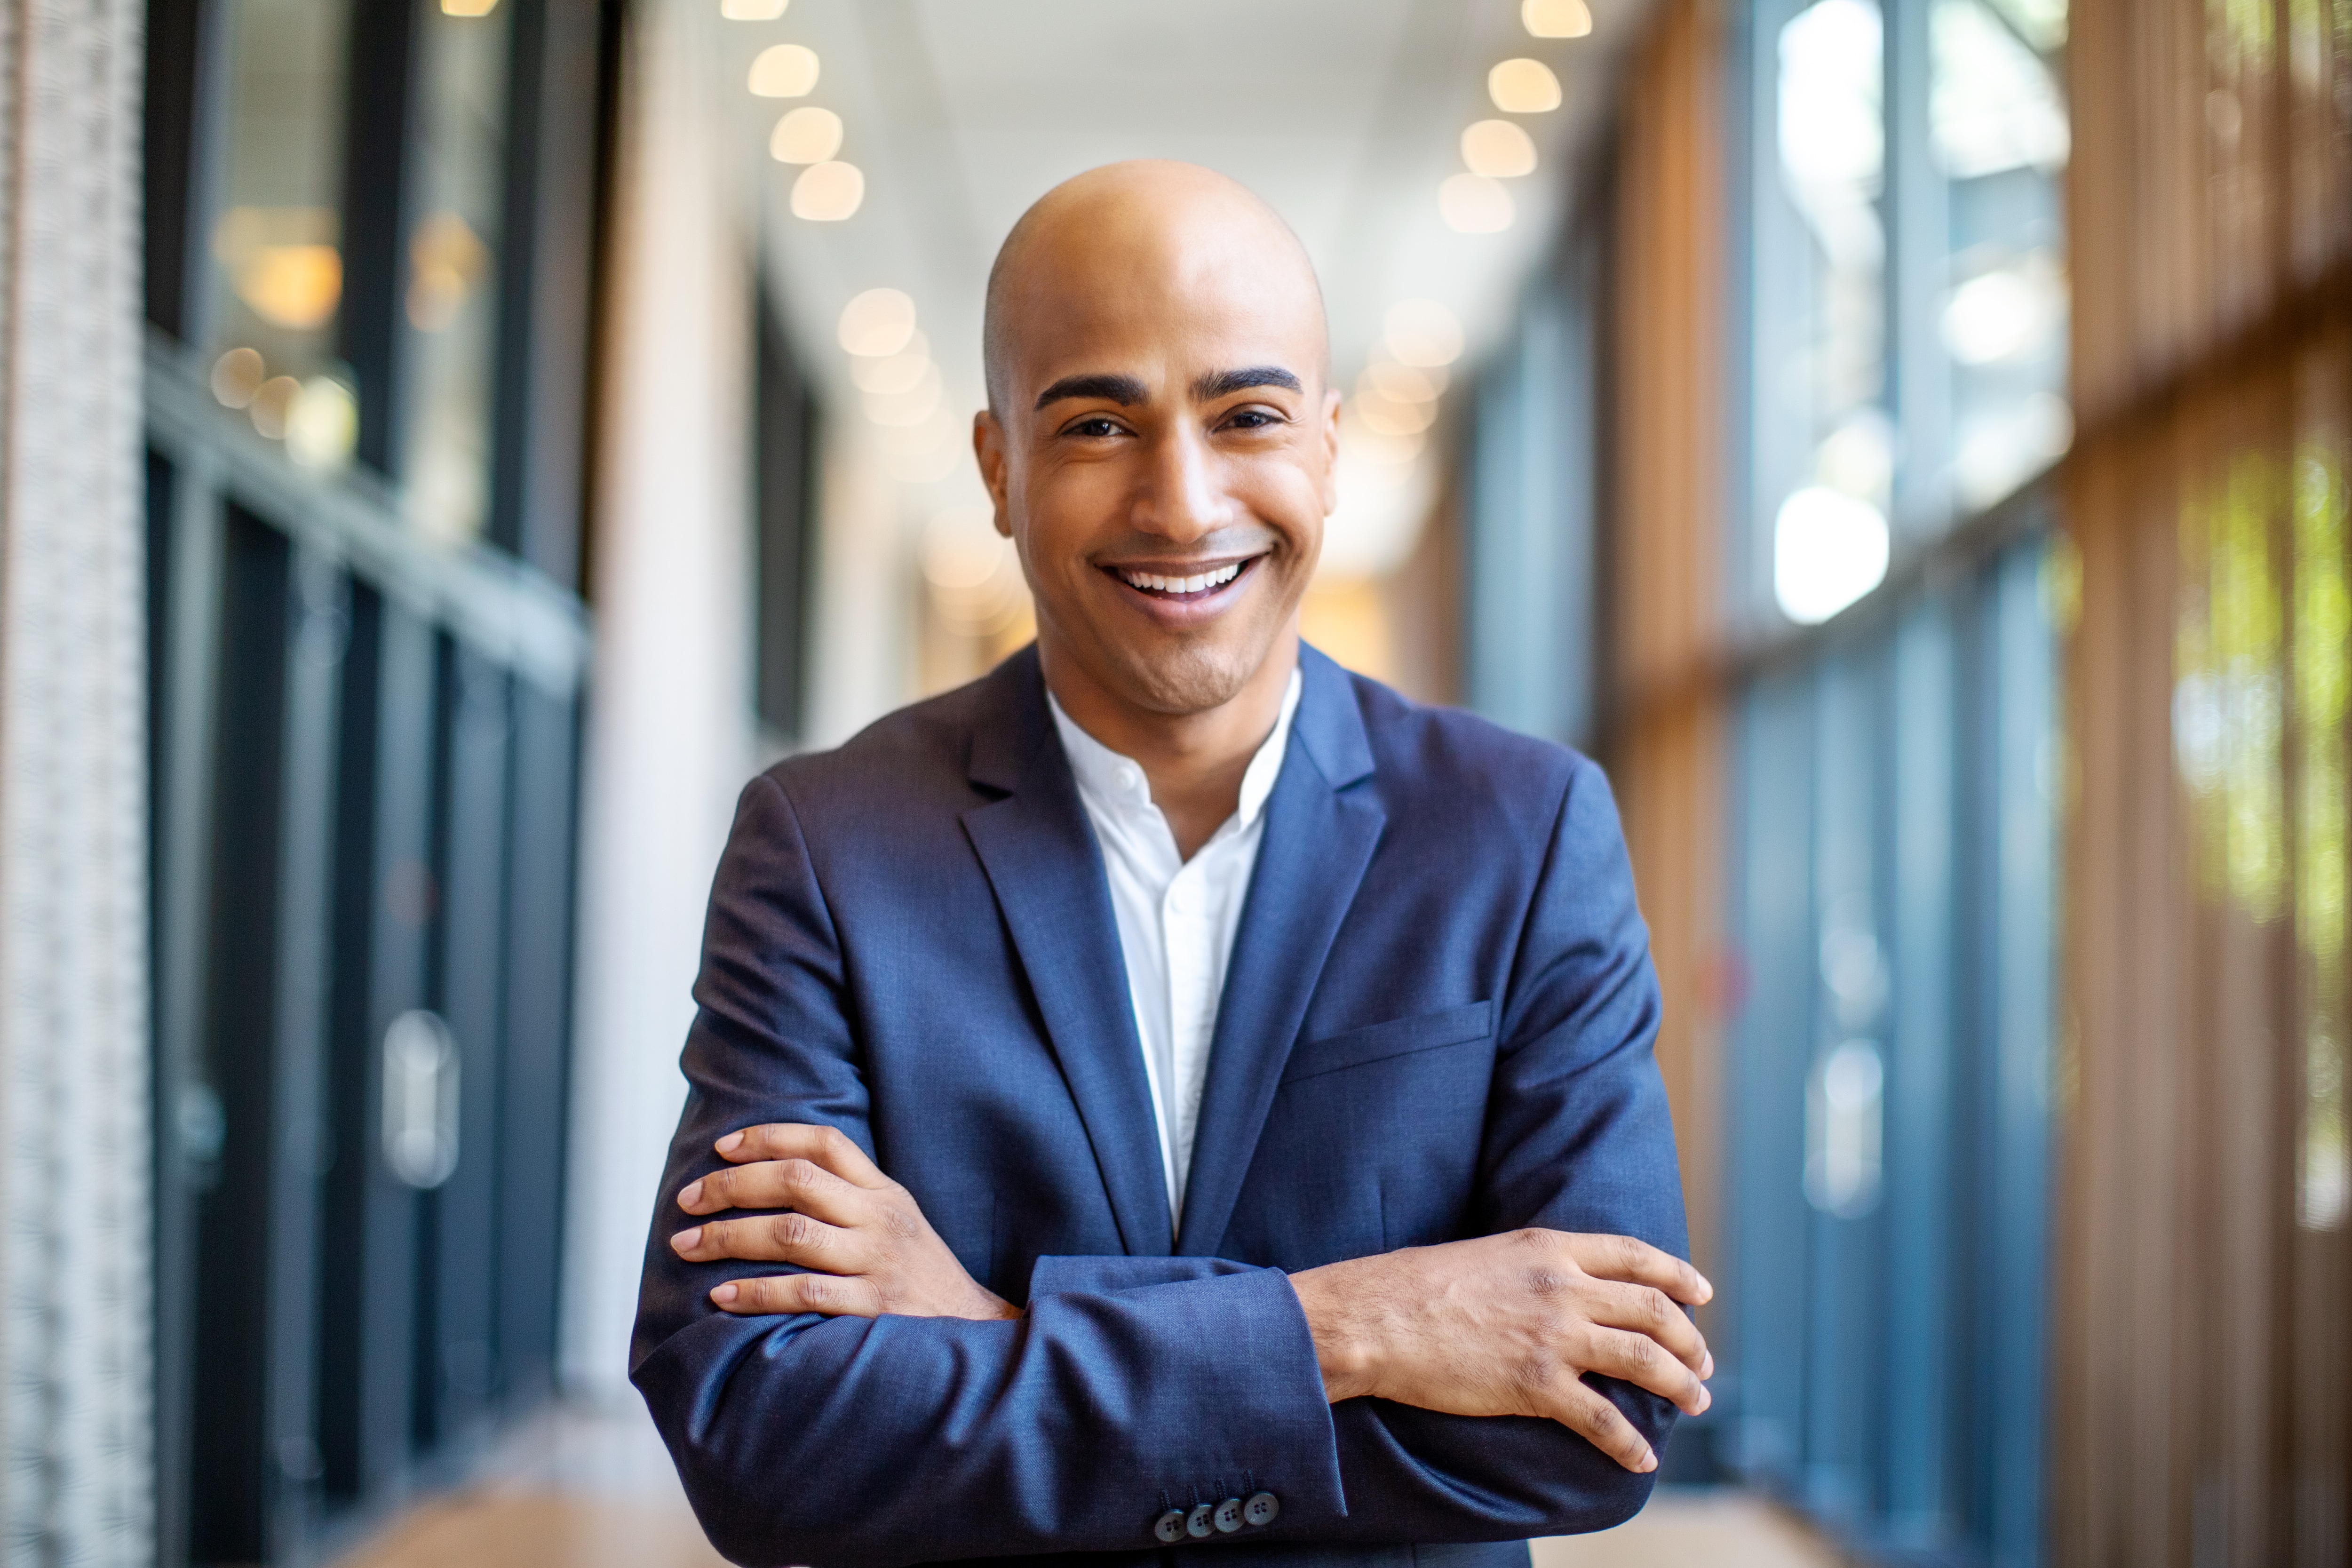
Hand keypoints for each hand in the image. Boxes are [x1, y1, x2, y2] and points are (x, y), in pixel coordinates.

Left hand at [670, 1122, 1018, 1320]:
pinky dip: (758, 1292)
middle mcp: (880, 1219)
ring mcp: (878, 1262)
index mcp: (885, 1192)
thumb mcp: (897, 1220)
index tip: (722, 1148)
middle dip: (732, 1186)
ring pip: (792, 1233)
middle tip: (688, 1199)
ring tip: (687, 1244)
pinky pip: (805, 1294)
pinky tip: (723, 1295)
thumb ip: (850, 1196)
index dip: (769, 1138)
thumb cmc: (919, 1274)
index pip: (824, 1144)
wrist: (974, 1330)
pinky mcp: (873, 1308)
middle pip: (796, 1181)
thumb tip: (773, 1176)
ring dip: (729, 1236)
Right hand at [1286, 1229, 1712, 1473]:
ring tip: (1697, 1402)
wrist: (1378, 1318)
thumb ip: (1535, 1267)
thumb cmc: (1418, 1287)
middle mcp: (1563, 1287)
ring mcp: (1553, 1336)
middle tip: (1703, 1365)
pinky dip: (1630, 1443)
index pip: (1635, 1256)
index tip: (1702, 1293)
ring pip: (1644, 1361)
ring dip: (1680, 1385)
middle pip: (1653, 1311)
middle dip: (1689, 1341)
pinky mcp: (1536, 1384)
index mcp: (1550, 1249)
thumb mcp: (1490, 1255)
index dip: (1677, 1274)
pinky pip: (1603, 1419)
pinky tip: (1642, 1458)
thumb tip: (1563, 1284)